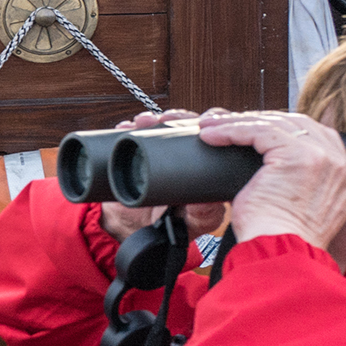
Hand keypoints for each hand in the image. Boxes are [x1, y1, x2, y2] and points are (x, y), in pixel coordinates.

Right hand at [97, 109, 228, 240]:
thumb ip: (203, 214)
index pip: (219, 134)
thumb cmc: (173, 224)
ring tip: (145, 121)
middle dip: (179, 116)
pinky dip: (129, 127)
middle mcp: (188, 152)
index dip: (212, 122)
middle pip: (189, 123)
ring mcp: (162, 151)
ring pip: (162, 125)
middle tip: (169, 119)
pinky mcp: (138, 153)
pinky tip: (126, 126)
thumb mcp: (194, 221)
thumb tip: (208, 199)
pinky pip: (135, 135)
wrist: (137, 229)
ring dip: (154, 118)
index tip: (202, 123)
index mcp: (211, 164)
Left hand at [199, 109, 345, 248]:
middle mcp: (342, 165)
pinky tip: (212, 134)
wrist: (280, 253)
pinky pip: (260, 130)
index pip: (313, 138)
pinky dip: (232, 130)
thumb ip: (292, 183)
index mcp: (345, 178)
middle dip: (258, 120)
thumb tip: (260, 167)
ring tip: (211, 126)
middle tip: (224, 123)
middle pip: (298, 125)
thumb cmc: (276, 239)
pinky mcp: (300, 156)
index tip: (248, 132)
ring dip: (239, 122)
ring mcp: (325, 158)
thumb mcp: (294, 207)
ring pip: (276, 124)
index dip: (279, 130)